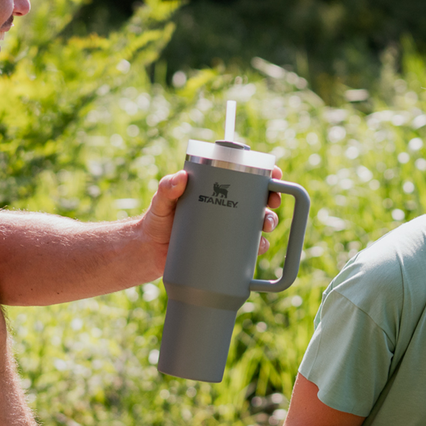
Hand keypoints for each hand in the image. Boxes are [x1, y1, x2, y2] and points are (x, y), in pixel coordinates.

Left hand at [140, 166, 281, 269]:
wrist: (150, 251)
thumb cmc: (157, 219)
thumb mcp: (162, 201)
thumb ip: (167, 188)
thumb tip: (181, 177)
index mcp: (217, 188)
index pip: (247, 176)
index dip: (267, 174)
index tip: (275, 174)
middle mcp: (227, 207)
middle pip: (260, 199)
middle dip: (273, 199)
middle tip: (271, 203)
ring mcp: (228, 228)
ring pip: (258, 223)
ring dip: (269, 222)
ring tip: (264, 226)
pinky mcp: (227, 249)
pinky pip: (250, 247)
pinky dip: (259, 246)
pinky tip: (260, 247)